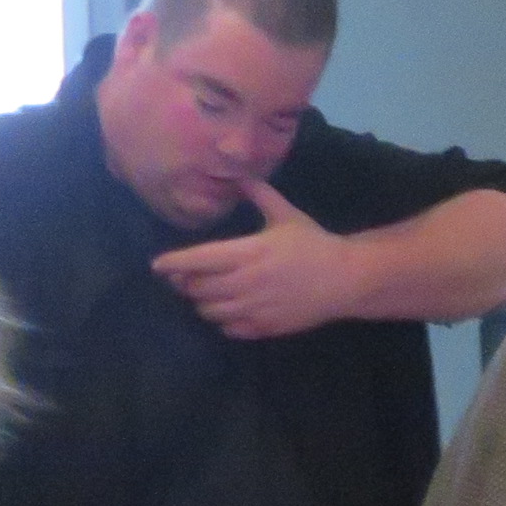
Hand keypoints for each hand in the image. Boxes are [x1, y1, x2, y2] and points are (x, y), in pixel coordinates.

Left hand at [151, 181, 362, 339]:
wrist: (347, 279)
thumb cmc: (315, 244)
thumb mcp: (287, 216)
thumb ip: (259, 195)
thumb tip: (239, 176)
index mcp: (247, 253)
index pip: (196, 260)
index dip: (172, 263)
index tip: (157, 265)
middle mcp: (245, 282)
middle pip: (196, 288)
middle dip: (185, 283)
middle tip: (186, 277)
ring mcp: (254, 307)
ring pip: (208, 311)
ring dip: (201, 302)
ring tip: (207, 294)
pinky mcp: (265, 326)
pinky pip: (229, 329)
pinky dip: (222, 321)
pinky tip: (229, 311)